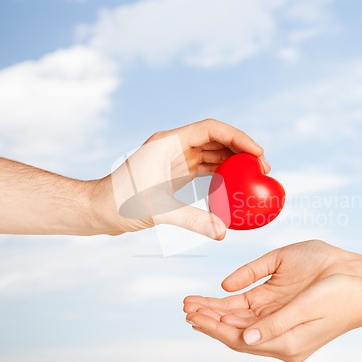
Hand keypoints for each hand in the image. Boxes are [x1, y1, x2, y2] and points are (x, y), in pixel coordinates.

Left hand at [93, 118, 269, 237]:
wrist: (98, 209)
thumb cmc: (120, 204)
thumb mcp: (158, 211)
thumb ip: (193, 220)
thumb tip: (223, 232)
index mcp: (168, 142)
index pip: (211, 129)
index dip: (238, 137)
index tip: (258, 152)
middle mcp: (173, 146)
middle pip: (216, 138)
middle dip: (241, 149)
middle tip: (263, 167)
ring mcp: (175, 158)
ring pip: (212, 152)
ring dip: (234, 161)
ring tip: (255, 175)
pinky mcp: (175, 172)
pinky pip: (205, 167)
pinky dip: (222, 173)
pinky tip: (235, 184)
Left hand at [183, 240, 361, 361]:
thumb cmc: (341, 293)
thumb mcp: (307, 305)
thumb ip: (275, 323)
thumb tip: (244, 339)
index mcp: (287, 343)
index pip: (238, 337)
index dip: (212, 324)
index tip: (191, 311)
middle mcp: (282, 342)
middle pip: (235, 333)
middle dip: (209, 319)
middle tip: (185, 306)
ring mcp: (284, 333)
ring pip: (242, 327)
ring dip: (218, 316)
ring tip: (194, 305)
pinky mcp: (287, 320)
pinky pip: (253, 320)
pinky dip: (234, 313)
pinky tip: (220, 305)